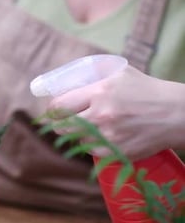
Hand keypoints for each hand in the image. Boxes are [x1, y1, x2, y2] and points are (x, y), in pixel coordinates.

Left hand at [48, 66, 184, 160]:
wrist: (176, 114)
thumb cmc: (146, 91)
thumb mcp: (119, 73)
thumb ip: (92, 76)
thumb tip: (66, 80)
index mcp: (99, 92)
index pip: (59, 106)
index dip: (53, 110)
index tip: (54, 111)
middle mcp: (101, 114)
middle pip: (62, 126)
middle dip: (60, 124)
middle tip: (63, 122)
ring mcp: (108, 136)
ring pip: (76, 139)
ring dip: (78, 134)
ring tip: (88, 127)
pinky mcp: (116, 152)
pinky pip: (91, 151)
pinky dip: (92, 145)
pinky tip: (102, 137)